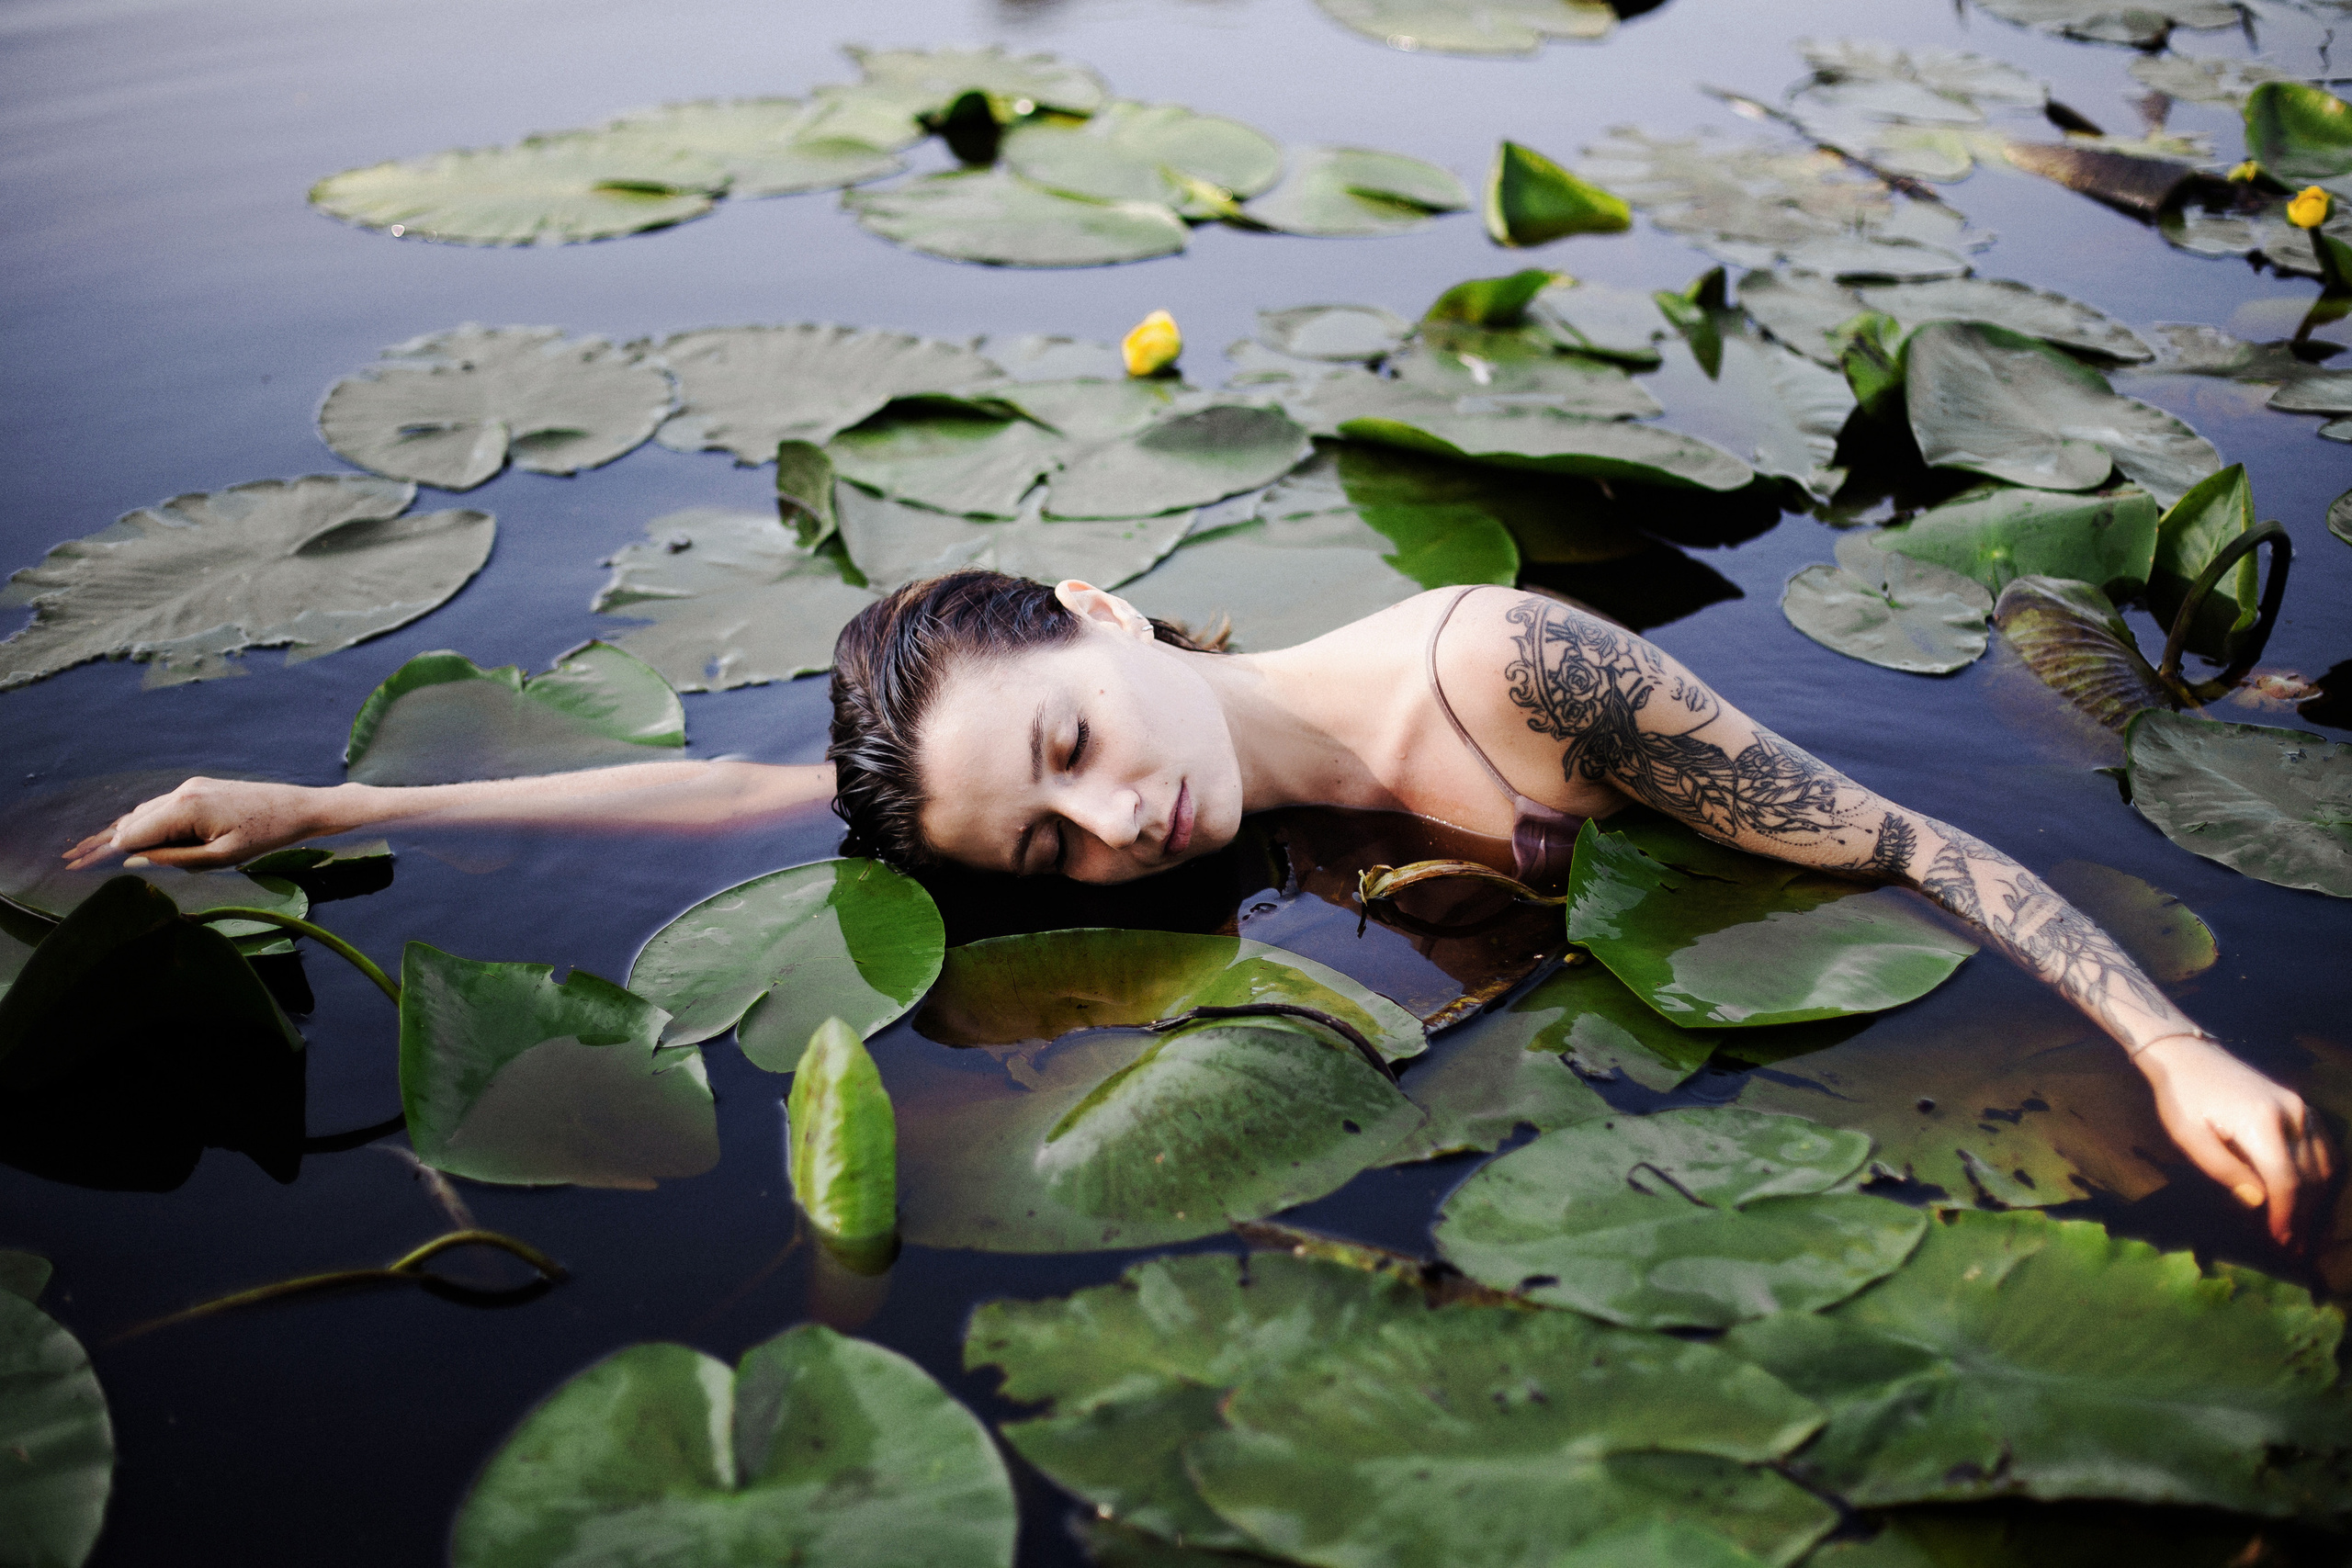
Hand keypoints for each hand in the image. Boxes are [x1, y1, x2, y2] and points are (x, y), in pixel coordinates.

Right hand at [62, 777, 332, 871]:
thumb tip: (133, 859)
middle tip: (71, 861)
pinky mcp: (198, 789)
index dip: (102, 852)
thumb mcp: (220, 857)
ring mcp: (189, 787)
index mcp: (186, 807)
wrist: (299, 808)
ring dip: (122, 832)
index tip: (74, 865)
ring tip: (89, 850)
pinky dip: (144, 822)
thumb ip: (173, 858)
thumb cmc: (266, 835)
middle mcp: (181, 791)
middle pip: (132, 821)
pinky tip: (129, 835)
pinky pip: (162, 808)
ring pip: (145, 812)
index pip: (133, 834)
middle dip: (103, 842)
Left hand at [2137, 1034, 2335, 1247]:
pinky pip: (2327, 1147)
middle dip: (2301, 1216)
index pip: (2286, 1181)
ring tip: (2299, 1229)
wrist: (2190, 1056)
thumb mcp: (2190, 1137)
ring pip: (2324, 1165)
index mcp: (2262, 1122)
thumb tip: (2259, 1203)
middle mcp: (2292, 1114)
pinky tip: (2311, 1196)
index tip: (2280, 1242)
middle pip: (2309, 1178)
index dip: (2285, 1216)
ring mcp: (2303, 1108)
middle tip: (2291, 1247)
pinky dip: (2323, 1175)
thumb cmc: (2182, 1099)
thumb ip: (2224, 1170)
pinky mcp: (2304, 1106)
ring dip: (2315, 1200)